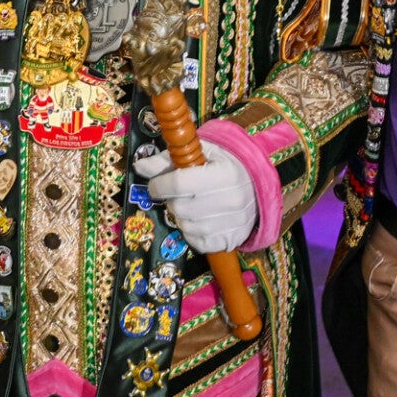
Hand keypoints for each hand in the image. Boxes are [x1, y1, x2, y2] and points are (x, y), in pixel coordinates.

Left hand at [133, 140, 257, 253]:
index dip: (159, 185)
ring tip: (189, 205)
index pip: (179, 184)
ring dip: (180, 216)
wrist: (257, 186)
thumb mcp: (201, 153)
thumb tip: (139, 166)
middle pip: (180, 208)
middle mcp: (231, 200)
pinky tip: (198, 219)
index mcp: (224, 173)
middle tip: (176, 194)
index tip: (155, 185)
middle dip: (171, 200)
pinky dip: (191, 232)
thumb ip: (168, 160)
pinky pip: (197, 242)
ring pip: (186, 226)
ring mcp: (233, 223)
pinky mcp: (231, 240)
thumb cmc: (225, 165)